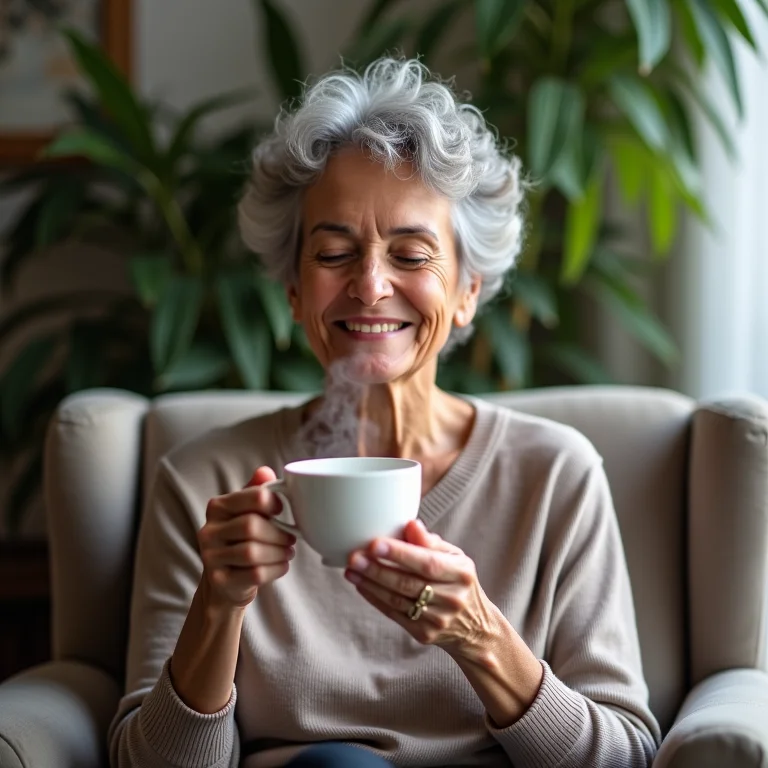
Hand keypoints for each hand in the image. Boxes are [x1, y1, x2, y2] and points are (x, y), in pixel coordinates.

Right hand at [198, 466, 295, 607]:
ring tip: (288, 552)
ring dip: (278, 552)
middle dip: (278, 533)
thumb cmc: (240, 540)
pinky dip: (275, 569)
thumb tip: (265, 471)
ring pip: (252, 552)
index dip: (273, 503)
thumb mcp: (246, 513)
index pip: (252, 497)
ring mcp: (211, 557)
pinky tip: (281, 565)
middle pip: (251, 526)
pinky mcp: (219, 580)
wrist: (224, 583)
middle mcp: (209, 530)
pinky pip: (254, 573)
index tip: (281, 510)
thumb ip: (256, 491)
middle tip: (291, 538)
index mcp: (218, 507)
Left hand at [344, 520, 500, 656]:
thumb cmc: (458, 582)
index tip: (375, 543)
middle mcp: (452, 597)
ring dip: (371, 584)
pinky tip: (361, 585)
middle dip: (377, 569)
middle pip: (408, 583)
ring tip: (352, 571)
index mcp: (461, 573)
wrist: (474, 626)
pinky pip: (394, 614)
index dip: (400, 553)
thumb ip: (430, 542)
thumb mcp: (454, 557)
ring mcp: (438, 619)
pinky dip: (375, 599)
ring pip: (398, 600)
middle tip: (355, 557)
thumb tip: (410, 524)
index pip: (427, 563)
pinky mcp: (425, 634)